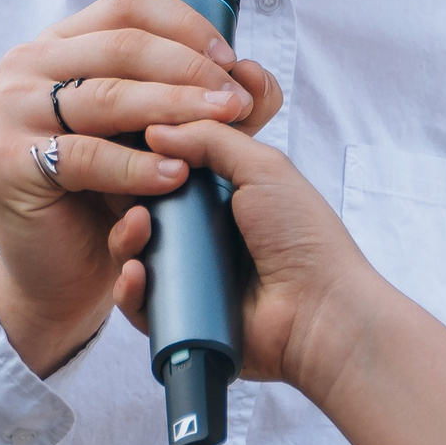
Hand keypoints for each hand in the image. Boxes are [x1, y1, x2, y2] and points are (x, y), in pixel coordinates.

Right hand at [0, 0, 282, 374]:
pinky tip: (173, 176)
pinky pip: (83, 155)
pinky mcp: (7, 161)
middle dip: (189, 72)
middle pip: (123, 47)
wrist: (68, 272)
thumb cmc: (118, 195)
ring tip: (217, 128)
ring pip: (106, 95)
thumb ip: (211, 105)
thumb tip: (256, 76)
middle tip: (234, 102)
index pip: (131, 8)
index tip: (231, 62)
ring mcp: (11, 108)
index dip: (187, 29)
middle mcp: (30, 64)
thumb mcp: (167, 138)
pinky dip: (134, 166)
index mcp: (65, 43)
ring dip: (170, 109)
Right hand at [107, 119, 386, 399]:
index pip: (169, 173)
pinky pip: (138, 304)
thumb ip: (211, 139)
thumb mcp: (263, 168)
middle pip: (145, 212)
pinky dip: (128, 289)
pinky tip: (136, 274)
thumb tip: (155, 129)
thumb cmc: (302, 236)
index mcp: (227, 197)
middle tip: (133, 194)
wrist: (320, 310)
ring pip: (135, 256)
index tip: (128, 146)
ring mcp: (191, 276)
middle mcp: (206, 234)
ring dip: (125, 240)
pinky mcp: (181, 316)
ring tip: (138, 229)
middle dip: (129, 201)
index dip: (148, 160)